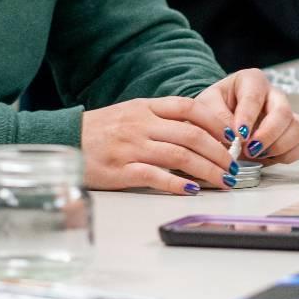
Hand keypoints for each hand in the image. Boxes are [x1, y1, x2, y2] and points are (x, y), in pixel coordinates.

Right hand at [80, 95, 235, 193]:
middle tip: (234, 166)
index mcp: (145, 107)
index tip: (231, 136)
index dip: (215, 122)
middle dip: (219, 153)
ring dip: (207, 170)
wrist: (64, 140)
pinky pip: (156, 177)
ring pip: (180, 157)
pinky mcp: (121, 171)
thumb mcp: (130, 113)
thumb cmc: (99, 130)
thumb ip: (160, 118)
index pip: (189, 108)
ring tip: (223, 181)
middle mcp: (141, 125)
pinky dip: (178, 184)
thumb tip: (197, 131)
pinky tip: (192, 190)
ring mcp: (131, 148)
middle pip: (191, 136)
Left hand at [188, 69, 298, 166]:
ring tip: (256, 154)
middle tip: (250, 149)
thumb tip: (233, 135)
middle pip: (283, 112)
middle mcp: (273, 95)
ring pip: (298, 127)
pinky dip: (286, 155)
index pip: (256, 95)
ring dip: (279, 146)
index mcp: (252, 81)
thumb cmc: (212, 107)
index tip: (239, 134)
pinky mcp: (289, 135)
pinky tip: (266, 158)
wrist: (217, 120)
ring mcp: (285, 115)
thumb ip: (216, 117)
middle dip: (268, 134)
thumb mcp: (205, 105)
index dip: (248, 116)